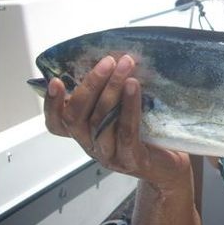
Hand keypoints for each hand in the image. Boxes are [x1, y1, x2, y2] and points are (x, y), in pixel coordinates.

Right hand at [43, 55, 191, 189]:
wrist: (171, 166)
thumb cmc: (147, 134)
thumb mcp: (123, 112)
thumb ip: (110, 96)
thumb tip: (112, 59)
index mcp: (85, 134)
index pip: (57, 123)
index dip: (52, 104)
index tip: (55, 81)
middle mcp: (92, 146)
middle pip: (77, 117)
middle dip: (91, 84)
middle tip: (108, 61)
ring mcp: (110, 155)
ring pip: (100, 121)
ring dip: (111, 90)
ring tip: (125, 66)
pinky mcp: (131, 159)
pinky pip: (126, 131)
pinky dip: (128, 107)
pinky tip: (133, 86)